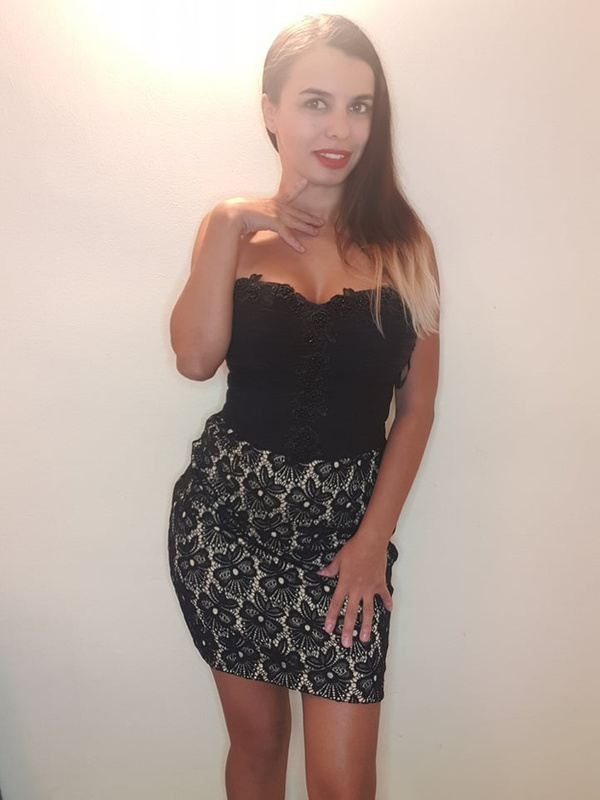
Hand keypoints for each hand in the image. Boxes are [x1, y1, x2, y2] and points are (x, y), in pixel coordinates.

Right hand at [219, 178, 323, 252]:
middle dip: (309, 217)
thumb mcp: (249, 216)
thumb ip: (254, 221)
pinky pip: (287, 234)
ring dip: (307, 228)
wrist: (231, 214)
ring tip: (316, 233)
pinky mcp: (274, 222)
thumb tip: (250, 228)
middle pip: (296, 212)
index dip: (297, 189)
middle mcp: (275, 206)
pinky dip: (294, 242)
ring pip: (296, 221)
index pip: (287, 196)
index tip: (305, 182)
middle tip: (321, 221)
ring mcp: (275, 213)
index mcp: (270, 203)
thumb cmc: (236, 216)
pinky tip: (301, 249)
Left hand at [316, 533, 392, 647]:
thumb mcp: (338, 559)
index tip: (329, 629)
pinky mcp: (380, 583)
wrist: (371, 542)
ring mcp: (369, 588)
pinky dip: (387, 602)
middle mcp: (357, 589)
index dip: (332, 617)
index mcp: (345, 583)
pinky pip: (384, 595)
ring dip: (366, 625)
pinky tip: (389, 610)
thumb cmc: (354, 549)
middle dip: (348, 629)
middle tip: (347, 643)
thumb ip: (330, 569)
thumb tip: (320, 573)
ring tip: (365, 638)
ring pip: (368, 610)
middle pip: (351, 613)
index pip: (335, 603)